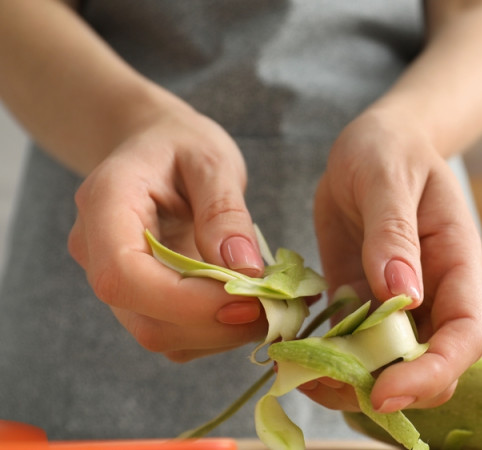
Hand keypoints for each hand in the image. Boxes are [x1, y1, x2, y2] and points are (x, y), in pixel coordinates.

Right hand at [67, 107, 267, 361]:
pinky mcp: (141, 301)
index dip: (188, 303)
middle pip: (146, 320)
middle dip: (219, 324)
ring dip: (225, 332)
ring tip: (275, 302)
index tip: (251, 299)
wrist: (154, 147)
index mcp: (105, 206)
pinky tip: (255, 302)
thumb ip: (225, 211)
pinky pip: (177, 335)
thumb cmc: (180, 144)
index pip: (124, 277)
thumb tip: (244, 270)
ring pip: (163, 336)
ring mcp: (116, 283)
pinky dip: (220, 330)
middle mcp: (96, 253)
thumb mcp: (211, 160)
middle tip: (280, 305)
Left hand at [306, 110, 481, 411]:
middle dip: (385, 388)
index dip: (432, 373)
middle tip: (325, 384)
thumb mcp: (388, 175)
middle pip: (429, 367)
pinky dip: (325, 360)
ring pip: (387, 365)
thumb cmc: (390, 147)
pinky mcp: (363, 302)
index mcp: (457, 264)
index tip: (386, 390)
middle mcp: (434, 294)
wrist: (372, 144)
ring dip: (349, 382)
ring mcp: (398, 304)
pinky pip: (351, 346)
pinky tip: (292, 354)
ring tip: (299, 374)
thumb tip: (403, 297)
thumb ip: (394, 232)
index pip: (465, 337)